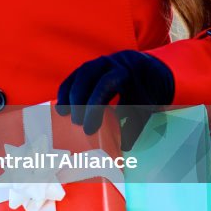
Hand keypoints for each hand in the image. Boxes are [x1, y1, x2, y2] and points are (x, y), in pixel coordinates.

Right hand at [55, 50, 174, 148]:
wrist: (147, 69)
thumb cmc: (145, 93)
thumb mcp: (144, 109)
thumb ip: (133, 126)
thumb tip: (122, 146)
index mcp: (124, 72)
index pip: (104, 85)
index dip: (93, 108)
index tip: (89, 129)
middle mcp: (109, 63)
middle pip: (87, 78)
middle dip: (78, 101)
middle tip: (77, 123)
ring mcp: (98, 63)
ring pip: (78, 76)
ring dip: (68, 95)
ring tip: (63, 114)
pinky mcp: (89, 68)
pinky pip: (74, 77)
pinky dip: (66, 90)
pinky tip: (62, 106)